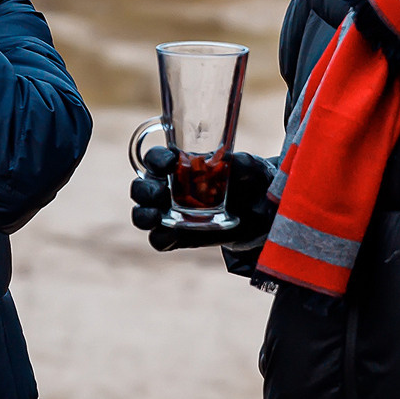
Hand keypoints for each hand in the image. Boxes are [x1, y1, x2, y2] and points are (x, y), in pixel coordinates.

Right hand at [130, 147, 276, 250]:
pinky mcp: (177, 236)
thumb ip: (240, 164)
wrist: (258, 211)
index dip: (157, 159)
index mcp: (177, 165)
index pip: (155, 159)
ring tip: (155, 216)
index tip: (170, 161)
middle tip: (159, 192)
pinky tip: (172, 235)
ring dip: (144, 214)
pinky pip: (159, 239)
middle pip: (142, 187)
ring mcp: (169, 214)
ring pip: (143, 213)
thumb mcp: (248, 168)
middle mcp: (167, 188)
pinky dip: (162, 238)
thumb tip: (232, 162)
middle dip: (145, 189)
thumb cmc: (247, 180)